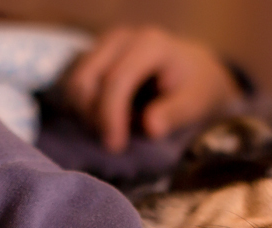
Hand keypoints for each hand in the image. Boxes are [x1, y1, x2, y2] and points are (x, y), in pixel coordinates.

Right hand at [62, 26, 242, 152]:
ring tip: (115, 130)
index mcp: (149, 45)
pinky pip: (75, 87)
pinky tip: (108, 120)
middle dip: (95, 117)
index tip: (116, 146)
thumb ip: (174, 114)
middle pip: (86, 81)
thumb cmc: (196, 88)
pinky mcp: (94, 56)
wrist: (193, 70)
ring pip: (75, 85)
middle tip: (114, 142)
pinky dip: (85, 110)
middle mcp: (122, 38)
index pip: (116, 81)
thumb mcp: (195, 103)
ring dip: (87, 115)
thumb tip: (151, 128)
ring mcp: (104, 44)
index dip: (110, 116)